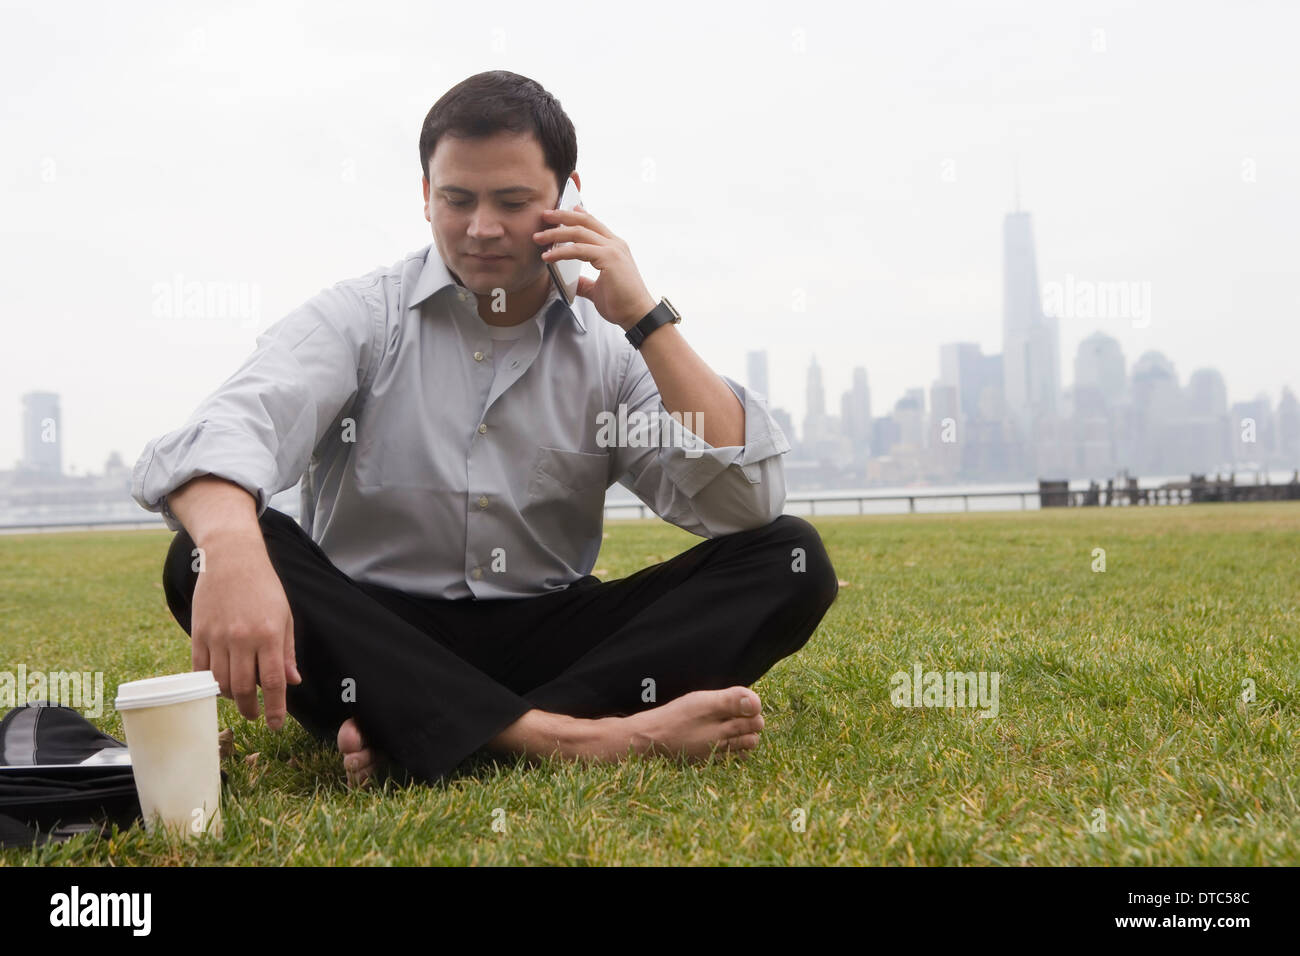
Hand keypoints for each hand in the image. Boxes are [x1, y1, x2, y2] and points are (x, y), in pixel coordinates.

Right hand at [189, 530, 300, 729]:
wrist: (232, 558)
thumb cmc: (264, 587)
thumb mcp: (285, 616)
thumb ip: (287, 651)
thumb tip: (292, 682)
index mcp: (269, 635)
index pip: (273, 682)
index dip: (274, 708)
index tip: (275, 725)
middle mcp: (242, 639)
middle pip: (243, 688)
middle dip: (250, 709)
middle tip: (255, 715)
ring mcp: (217, 637)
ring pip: (220, 682)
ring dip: (230, 697)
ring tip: (239, 698)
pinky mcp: (199, 633)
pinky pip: (200, 669)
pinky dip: (208, 683)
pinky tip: (218, 684)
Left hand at [534, 205, 656, 329]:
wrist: (637, 316)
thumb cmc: (622, 304)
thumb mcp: (597, 290)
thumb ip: (584, 283)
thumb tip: (571, 282)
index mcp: (614, 247)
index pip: (593, 224)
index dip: (576, 215)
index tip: (560, 212)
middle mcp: (614, 244)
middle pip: (585, 221)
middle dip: (562, 216)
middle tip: (544, 216)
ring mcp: (612, 249)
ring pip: (578, 232)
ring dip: (555, 233)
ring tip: (538, 237)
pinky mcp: (609, 258)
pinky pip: (578, 250)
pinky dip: (560, 252)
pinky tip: (548, 256)